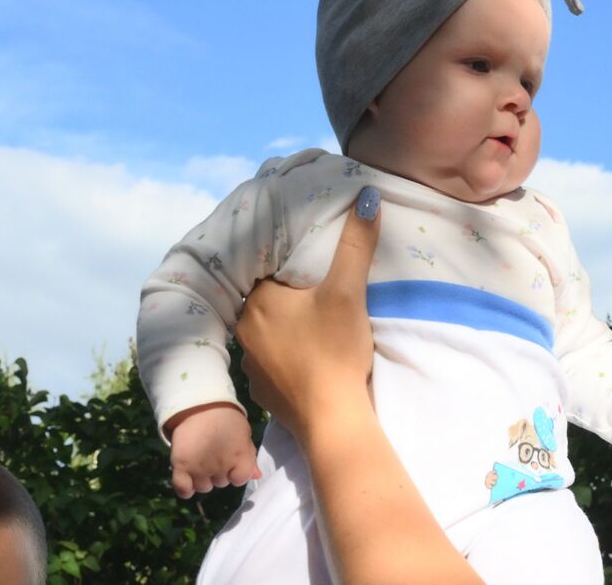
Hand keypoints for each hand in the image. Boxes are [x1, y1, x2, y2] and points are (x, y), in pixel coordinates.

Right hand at [167, 403, 258, 498]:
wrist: (200, 406)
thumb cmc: (226, 419)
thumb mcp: (244, 433)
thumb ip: (250, 456)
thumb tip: (257, 476)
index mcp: (240, 457)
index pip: (241, 480)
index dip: (237, 473)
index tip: (232, 462)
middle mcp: (221, 466)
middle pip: (222, 483)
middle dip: (220, 473)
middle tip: (215, 454)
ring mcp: (200, 468)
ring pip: (204, 488)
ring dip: (204, 479)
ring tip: (202, 462)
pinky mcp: (181, 466)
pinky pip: (184, 490)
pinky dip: (186, 489)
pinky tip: (189, 480)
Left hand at [236, 187, 380, 445]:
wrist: (330, 417)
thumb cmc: (334, 348)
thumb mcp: (349, 291)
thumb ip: (356, 243)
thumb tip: (366, 194)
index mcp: (259, 300)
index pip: (269, 270)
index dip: (291, 266)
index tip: (311, 265)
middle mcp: (244, 328)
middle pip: (267, 300)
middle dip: (289, 295)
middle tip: (317, 291)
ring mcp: (250, 362)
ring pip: (267, 331)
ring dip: (286, 327)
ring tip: (313, 325)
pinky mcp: (262, 390)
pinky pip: (272, 361)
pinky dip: (288, 357)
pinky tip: (308, 358)